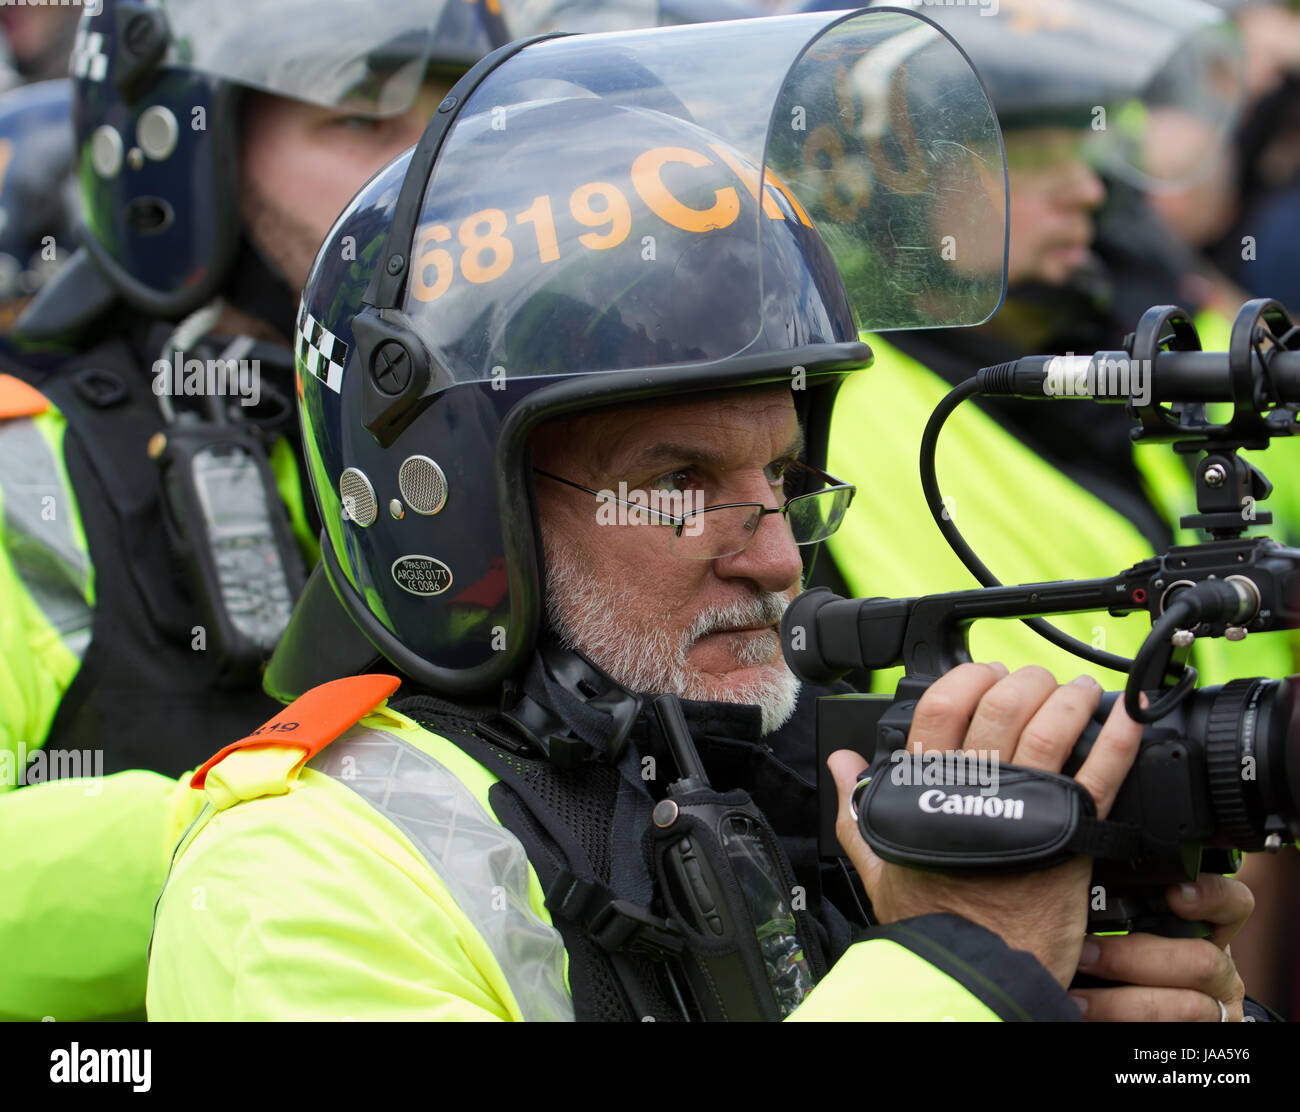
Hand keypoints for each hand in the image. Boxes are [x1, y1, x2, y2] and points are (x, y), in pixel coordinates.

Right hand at [829, 662, 1143, 987]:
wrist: (975, 969)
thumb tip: (840, 763)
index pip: (942, 707)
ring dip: (1069, 698)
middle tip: (1036, 682)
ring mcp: (1027, 806)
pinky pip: (1100, 773)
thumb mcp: (878, 862)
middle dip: (1024, 682)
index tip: (986, 675)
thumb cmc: (929, 921)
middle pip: (1002, 706)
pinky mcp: (1072, 833)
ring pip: (1050, 728)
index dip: (968, 679)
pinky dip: (1120, 738)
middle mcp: (976, 788)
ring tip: (1080, 691)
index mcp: (926, 789)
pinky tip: (1130, 717)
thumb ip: (856, 807)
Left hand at [1068, 874, 1252, 1020]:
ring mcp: (1216, 1011)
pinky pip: (1169, 1033)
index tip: (1174, 895)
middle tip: (1079, 951)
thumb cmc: (1114, 962)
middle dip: (1133, 958)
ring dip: (1119, 1002)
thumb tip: (1080, 871)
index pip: (1233, 904)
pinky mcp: (1200, 1038)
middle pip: (1202, 961)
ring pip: (1186, 1007)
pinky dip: (1120, 1022)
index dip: (1211, 896)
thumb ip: (1123, 904)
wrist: (1121, 1015)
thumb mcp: (1127, 928)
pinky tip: (1087, 1013)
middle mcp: (1220, 971)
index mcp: (1205, 931)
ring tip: (1074, 993)